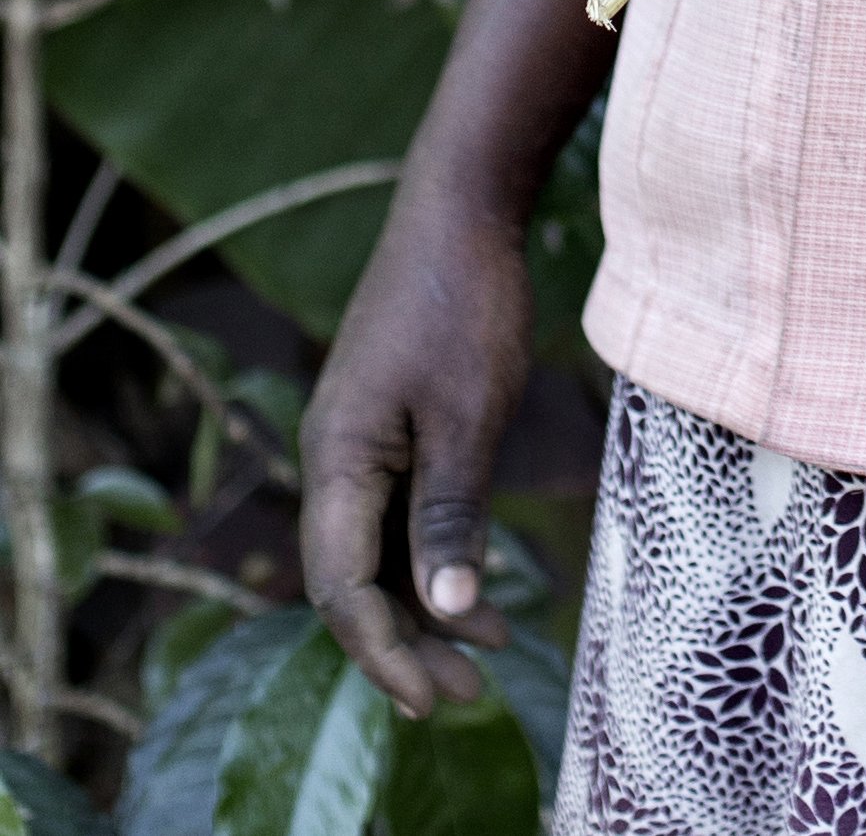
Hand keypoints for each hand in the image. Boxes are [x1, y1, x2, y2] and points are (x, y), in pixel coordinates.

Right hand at [300, 180, 530, 712]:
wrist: (463, 207)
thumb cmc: (464, 303)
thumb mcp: (470, 415)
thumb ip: (451, 511)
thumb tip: (442, 609)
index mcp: (337, 460)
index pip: (341, 589)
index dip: (385, 653)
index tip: (436, 697)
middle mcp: (334, 458)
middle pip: (354, 581)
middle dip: (408, 644)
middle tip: (470, 694)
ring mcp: (360, 441)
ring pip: (378, 550)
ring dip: (425, 604)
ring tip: (490, 653)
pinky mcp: (390, 425)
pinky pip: (398, 512)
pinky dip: (433, 554)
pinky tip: (479, 584)